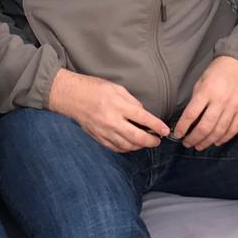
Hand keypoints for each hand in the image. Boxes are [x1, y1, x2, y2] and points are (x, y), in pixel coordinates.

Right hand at [48, 69, 169, 152]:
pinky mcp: (98, 137)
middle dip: (151, 141)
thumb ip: (132, 102)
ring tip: (146, 142)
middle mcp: (112, 121)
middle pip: (137, 137)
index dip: (157, 126)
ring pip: (127, 146)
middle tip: (157, 141)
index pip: (143, 118)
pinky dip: (126, 149)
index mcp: (118, 106)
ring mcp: (104, 132)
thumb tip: (143, 114)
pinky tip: (131, 145)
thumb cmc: (94, 88)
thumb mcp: (117, 88)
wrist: (71, 96)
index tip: (165, 130)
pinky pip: (115, 148)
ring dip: (139, 146)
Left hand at [174, 56, 237, 149]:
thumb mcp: (202, 80)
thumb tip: (188, 120)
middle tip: (187, 144)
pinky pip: (233, 129)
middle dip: (193, 139)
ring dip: (207, 142)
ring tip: (199, 146)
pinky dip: (224, 138)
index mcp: (207, 91)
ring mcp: (234, 106)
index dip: (182, 128)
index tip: (177, 134)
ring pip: (219, 131)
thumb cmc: (218, 71)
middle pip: (205, 127)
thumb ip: (196, 99)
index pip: (191, 115)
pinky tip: (216, 142)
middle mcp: (220, 100)